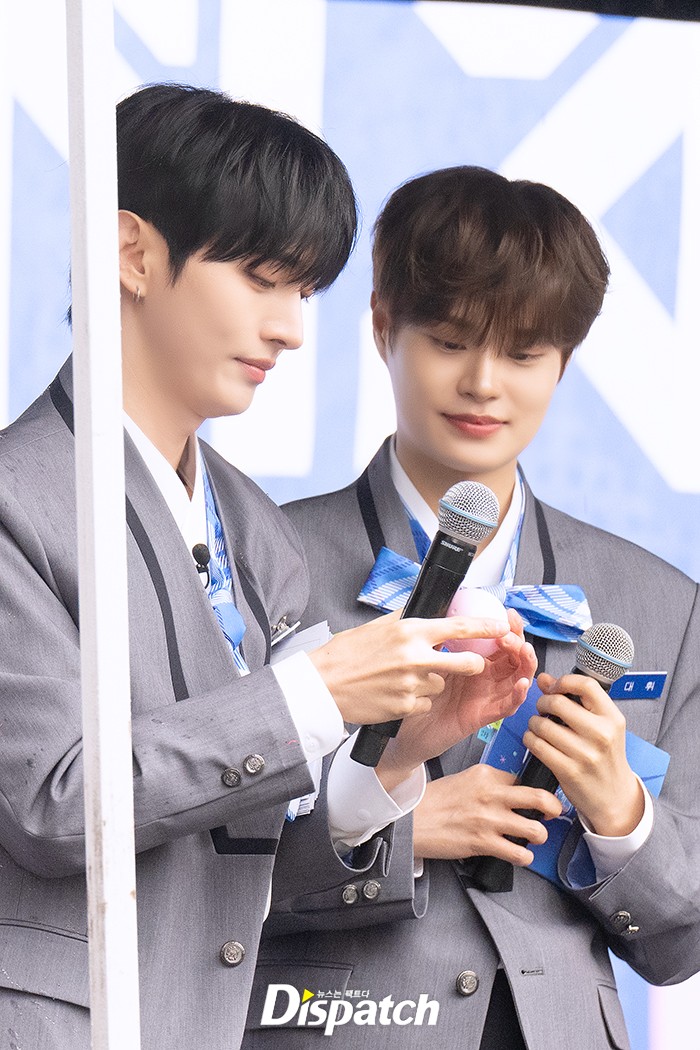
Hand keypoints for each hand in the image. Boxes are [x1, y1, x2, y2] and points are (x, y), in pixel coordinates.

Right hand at [309, 609, 509, 727]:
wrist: (324, 685)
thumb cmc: (346, 655)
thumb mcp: (376, 627)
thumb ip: (405, 622)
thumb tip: (426, 614)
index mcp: (410, 632)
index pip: (458, 627)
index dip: (485, 627)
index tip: (502, 626)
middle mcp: (415, 657)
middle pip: (466, 663)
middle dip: (472, 665)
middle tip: (468, 664)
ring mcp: (412, 684)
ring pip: (441, 684)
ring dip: (431, 682)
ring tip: (402, 678)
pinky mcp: (406, 706)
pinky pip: (425, 701)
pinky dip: (415, 699)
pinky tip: (395, 693)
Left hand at [376, 609, 534, 789]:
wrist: (404, 725)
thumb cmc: (415, 691)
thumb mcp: (430, 659)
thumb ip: (443, 640)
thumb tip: (446, 611)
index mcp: (475, 660)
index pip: (499, 639)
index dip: (508, 626)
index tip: (508, 613)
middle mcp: (486, 677)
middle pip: (514, 655)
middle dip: (518, 640)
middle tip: (509, 632)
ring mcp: (487, 695)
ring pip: (518, 677)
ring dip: (525, 663)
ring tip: (522, 650)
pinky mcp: (484, 716)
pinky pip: (508, 706)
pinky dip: (518, 695)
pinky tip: (520, 683)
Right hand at [412, 764, 561, 864]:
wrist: (412, 820)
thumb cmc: (435, 801)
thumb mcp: (465, 779)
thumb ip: (490, 783)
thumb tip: (513, 793)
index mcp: (486, 774)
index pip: (524, 779)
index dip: (534, 790)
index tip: (540, 799)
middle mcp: (492, 794)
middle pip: (540, 798)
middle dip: (554, 808)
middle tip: (553, 813)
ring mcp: (489, 820)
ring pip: (535, 830)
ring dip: (539, 836)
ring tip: (533, 837)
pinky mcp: (483, 843)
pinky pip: (519, 853)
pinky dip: (524, 857)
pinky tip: (519, 854)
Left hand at [523, 672, 643, 836]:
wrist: (615, 797)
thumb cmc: (605, 756)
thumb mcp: (601, 726)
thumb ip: (574, 700)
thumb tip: (544, 679)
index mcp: (612, 718)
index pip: (586, 685)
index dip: (563, 681)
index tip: (554, 688)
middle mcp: (601, 734)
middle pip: (557, 702)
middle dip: (542, 703)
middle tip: (542, 709)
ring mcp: (585, 754)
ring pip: (542, 724)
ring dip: (533, 723)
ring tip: (539, 727)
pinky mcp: (569, 771)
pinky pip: (537, 745)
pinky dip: (530, 739)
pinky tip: (535, 740)